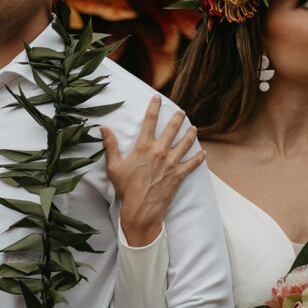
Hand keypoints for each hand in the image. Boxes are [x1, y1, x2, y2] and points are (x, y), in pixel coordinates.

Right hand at [101, 95, 204, 246]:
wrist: (140, 209)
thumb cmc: (126, 189)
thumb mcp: (114, 166)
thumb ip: (110, 146)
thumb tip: (103, 128)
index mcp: (143, 147)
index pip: (150, 121)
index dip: (154, 107)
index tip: (157, 98)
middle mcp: (159, 152)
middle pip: (172, 129)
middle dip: (178, 118)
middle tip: (181, 112)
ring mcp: (171, 163)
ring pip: (185, 143)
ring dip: (190, 134)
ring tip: (193, 128)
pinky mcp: (178, 175)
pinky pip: (192, 164)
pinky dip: (199, 158)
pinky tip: (204, 153)